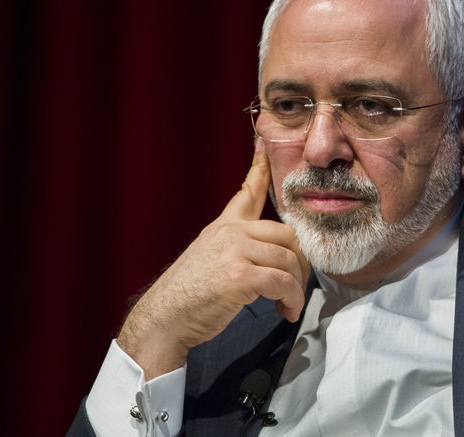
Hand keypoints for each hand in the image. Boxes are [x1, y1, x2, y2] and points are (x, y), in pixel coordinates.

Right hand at [117, 142, 308, 378]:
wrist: (164, 319)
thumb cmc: (188, 295)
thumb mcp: (209, 257)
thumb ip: (237, 247)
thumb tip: (271, 256)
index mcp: (224, 226)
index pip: (248, 190)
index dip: (261, 167)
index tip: (265, 146)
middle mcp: (231, 232)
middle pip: (287, 235)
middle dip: (299, 264)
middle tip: (295, 287)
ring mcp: (235, 251)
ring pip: (289, 260)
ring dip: (296, 288)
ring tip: (288, 305)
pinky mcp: (241, 275)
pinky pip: (283, 283)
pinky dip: (290, 300)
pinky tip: (285, 311)